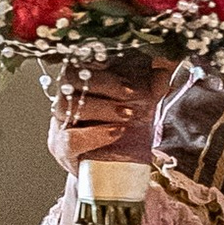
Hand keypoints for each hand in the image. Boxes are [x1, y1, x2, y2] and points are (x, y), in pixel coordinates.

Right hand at [48, 65, 166, 180]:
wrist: (108, 167)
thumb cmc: (121, 126)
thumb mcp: (139, 101)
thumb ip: (150, 84)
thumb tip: (164, 69)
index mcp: (80, 79)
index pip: (80, 60)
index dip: (99, 58)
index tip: (125, 62)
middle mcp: (64, 98)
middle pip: (70, 79)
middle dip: (105, 83)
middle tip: (133, 93)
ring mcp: (59, 123)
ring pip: (66, 106)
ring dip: (101, 107)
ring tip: (127, 115)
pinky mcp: (60, 149)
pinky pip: (70, 139)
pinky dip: (95, 135)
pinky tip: (116, 132)